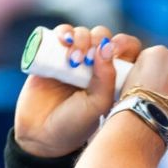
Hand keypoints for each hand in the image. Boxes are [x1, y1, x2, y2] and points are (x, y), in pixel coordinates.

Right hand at [14, 24, 141, 156]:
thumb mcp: (97, 105)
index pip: (127, 49)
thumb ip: (106, 78)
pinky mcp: (51, 56)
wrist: (41, 135)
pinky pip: (60, 34)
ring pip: (82, 33)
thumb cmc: (76, 124)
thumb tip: (107, 46)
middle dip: (97, 41)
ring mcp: (73, 59)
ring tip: (73, 59)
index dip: (124, 43)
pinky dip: (63, 32)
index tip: (116, 50)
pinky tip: (63, 40)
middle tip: (88, 59)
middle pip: (103, 37)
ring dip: (80, 38)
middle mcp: (94, 65)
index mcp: (113, 77)